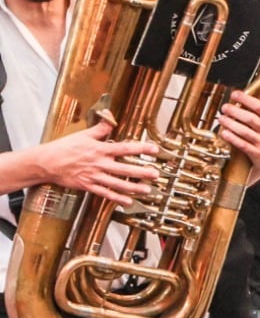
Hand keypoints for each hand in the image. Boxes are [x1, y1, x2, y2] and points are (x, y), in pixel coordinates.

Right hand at [36, 121, 159, 204]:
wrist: (46, 162)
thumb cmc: (64, 147)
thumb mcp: (83, 134)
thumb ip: (100, 128)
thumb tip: (110, 115)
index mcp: (100, 149)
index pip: (124, 148)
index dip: (141, 148)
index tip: (155, 149)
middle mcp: (99, 163)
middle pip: (124, 168)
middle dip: (141, 172)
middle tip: (155, 174)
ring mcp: (94, 176)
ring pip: (117, 183)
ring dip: (133, 187)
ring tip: (147, 190)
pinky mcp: (88, 186)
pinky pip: (105, 193)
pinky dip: (117, 198)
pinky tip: (128, 201)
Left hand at [216, 93, 259, 177]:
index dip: (247, 100)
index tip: (235, 94)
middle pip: (251, 119)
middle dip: (236, 112)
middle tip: (225, 107)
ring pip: (245, 132)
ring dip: (231, 124)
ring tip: (222, 118)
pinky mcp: (257, 153)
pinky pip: (243, 145)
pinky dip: (233, 139)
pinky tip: (224, 133)